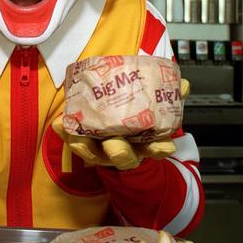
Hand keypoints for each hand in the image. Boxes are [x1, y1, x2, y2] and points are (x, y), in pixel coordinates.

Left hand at [53, 79, 189, 169]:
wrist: (113, 129)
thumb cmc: (134, 119)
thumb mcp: (155, 108)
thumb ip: (171, 96)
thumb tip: (184, 85)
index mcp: (144, 144)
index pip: (154, 150)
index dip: (158, 149)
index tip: (163, 147)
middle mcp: (122, 149)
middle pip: (121, 157)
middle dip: (119, 153)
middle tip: (116, 145)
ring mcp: (101, 148)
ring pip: (93, 153)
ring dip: (85, 147)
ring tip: (77, 139)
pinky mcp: (82, 140)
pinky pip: (72, 138)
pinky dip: (65, 132)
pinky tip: (58, 123)